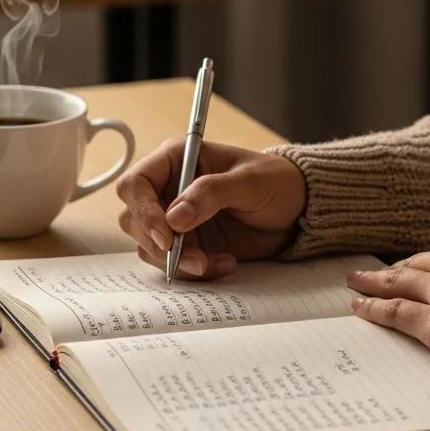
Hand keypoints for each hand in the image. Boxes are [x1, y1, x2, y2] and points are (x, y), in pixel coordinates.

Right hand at [116, 139, 306, 279]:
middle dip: (159, 244)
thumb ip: (211, 193)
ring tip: (215, 262)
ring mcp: (174, 219)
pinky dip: (194, 271)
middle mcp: (168, 188)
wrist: (296, 210)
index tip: (167, 236)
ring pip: (148, 246)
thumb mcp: (249, 181)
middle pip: (134, 219)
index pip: (136, 183)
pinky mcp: (186, 244)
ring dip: (177, 261)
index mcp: (176, 159)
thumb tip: (175, 217)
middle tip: (195, 259)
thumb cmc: (275, 182)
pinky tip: (225, 263)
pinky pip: (171, 264)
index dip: (144, 211)